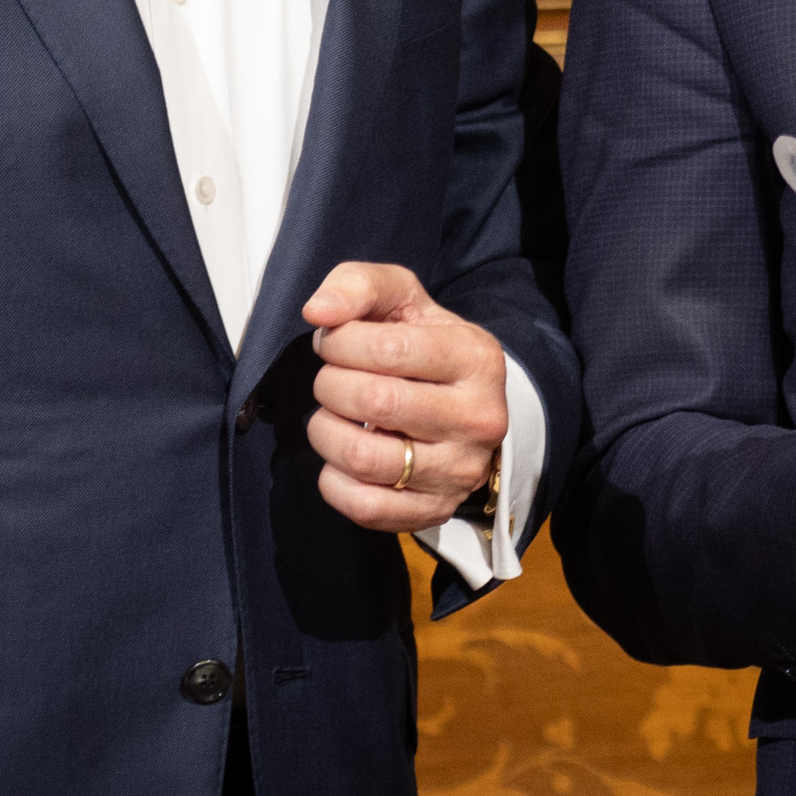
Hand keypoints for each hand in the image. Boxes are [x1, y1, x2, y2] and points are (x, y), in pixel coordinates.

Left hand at [302, 262, 507, 533]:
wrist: (468, 409)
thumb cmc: (426, 348)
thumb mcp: (404, 301)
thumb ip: (359, 285)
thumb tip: (317, 311)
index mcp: (476, 357)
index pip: (387, 349)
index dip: (340, 342)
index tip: (336, 341)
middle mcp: (478, 417)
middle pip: (374, 402)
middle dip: (330, 385)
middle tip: (332, 378)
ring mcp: (460, 470)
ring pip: (363, 458)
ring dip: (326, 432)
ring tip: (333, 416)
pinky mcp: (437, 510)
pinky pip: (364, 507)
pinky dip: (334, 481)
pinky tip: (340, 458)